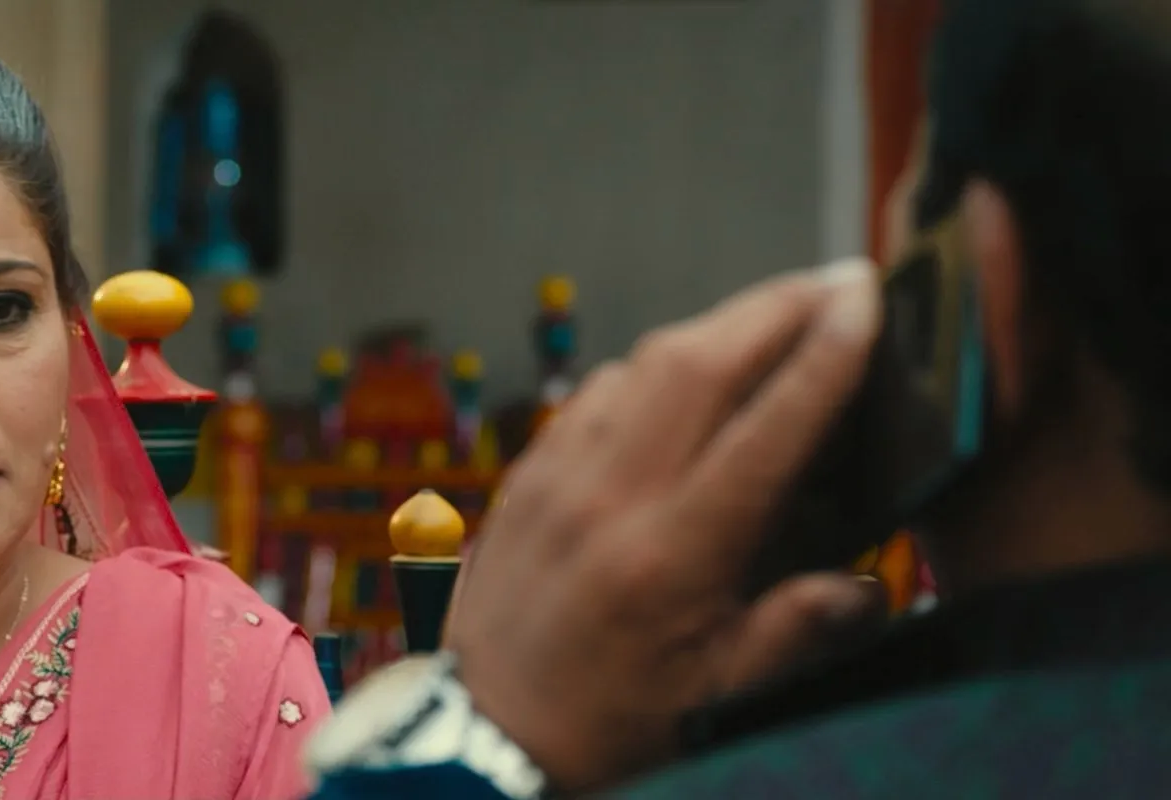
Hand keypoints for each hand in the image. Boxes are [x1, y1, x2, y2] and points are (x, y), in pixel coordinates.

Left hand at [447, 260, 887, 791]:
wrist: (481, 736)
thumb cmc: (601, 724)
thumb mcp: (715, 696)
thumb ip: (797, 632)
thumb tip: (866, 585)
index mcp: (668, 556)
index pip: (764, 429)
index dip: (823, 357)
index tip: (866, 301)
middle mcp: (608, 498)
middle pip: (700, 363)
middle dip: (777, 307)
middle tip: (838, 281)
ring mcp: (558, 477)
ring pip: (643, 363)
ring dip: (717, 326)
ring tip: (779, 314)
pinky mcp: (528, 474)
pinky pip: (595, 391)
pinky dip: (653, 365)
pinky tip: (688, 372)